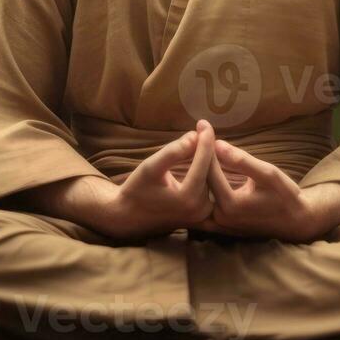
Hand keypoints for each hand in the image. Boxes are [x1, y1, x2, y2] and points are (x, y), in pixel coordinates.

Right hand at [99, 119, 215, 240]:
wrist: (129, 217)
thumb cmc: (136, 189)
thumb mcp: (150, 167)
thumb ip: (172, 152)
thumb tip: (195, 136)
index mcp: (188, 198)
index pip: (203, 162)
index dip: (204, 140)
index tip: (204, 123)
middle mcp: (200, 209)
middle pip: (210, 171)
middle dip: (208, 147)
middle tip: (203, 126)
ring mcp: (203, 215)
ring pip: (211, 179)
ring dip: (208, 158)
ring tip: (204, 137)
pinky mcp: (202, 216)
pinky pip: (209, 187)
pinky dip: (206, 170)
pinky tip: (202, 154)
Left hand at [192, 138, 323, 242]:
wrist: (296, 222)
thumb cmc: (285, 195)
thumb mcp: (268, 173)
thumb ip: (242, 161)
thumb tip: (216, 144)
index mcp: (230, 204)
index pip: (208, 170)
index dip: (205, 146)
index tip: (202, 126)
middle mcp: (220, 217)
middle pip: (201, 182)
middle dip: (198, 158)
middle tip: (195, 134)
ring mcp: (220, 225)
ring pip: (201, 194)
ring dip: (198, 172)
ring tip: (196, 148)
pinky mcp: (221, 227)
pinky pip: (205, 204)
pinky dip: (202, 187)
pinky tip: (203, 169)